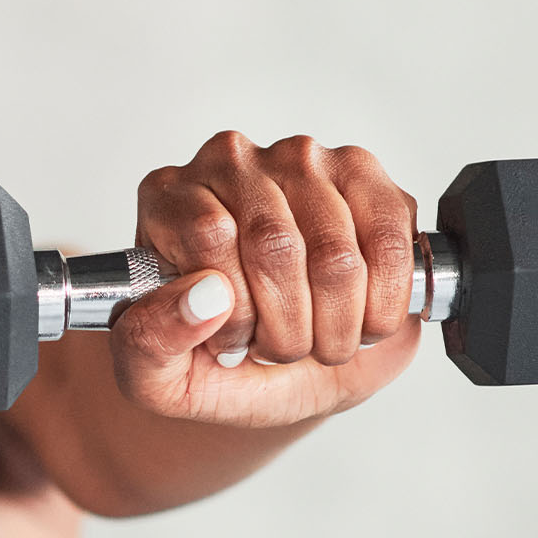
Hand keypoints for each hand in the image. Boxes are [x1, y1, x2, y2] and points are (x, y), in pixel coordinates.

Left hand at [110, 132, 421, 426]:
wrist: (279, 370)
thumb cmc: (215, 361)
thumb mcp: (157, 375)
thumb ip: (148, 342)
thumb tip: (201, 300)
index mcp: (169, 200)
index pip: (210, 236)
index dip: (234, 310)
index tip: (235, 345)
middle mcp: (232, 164)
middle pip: (275, 243)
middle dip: (287, 328)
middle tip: (281, 352)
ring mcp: (302, 162)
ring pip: (336, 252)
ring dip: (336, 324)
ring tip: (319, 340)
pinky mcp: (365, 177)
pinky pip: (389, 240)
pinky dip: (382, 304)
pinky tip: (361, 319)